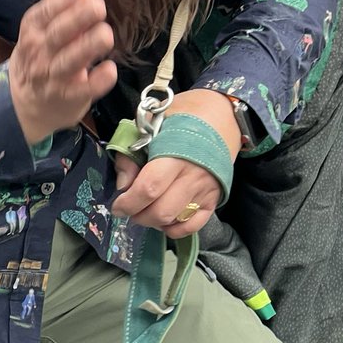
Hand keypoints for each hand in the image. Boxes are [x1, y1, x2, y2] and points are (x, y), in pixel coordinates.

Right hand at [9, 0, 115, 145]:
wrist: (30, 104)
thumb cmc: (45, 53)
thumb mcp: (46, 22)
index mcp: (34, 29)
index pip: (45, 12)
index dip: (65, 0)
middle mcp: (40, 52)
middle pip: (58, 34)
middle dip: (78, 18)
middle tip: (99, 6)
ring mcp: (54, 76)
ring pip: (70, 61)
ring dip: (88, 46)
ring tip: (105, 34)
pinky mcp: (71, 97)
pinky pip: (85, 89)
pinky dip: (98, 80)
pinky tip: (109, 69)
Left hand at [111, 89, 240, 237]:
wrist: (224, 113)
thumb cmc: (185, 116)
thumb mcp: (152, 124)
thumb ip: (131, 152)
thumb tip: (123, 184)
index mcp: (176, 154)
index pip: (149, 188)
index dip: (128, 202)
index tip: (118, 203)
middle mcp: (194, 175)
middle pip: (161, 211)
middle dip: (138, 215)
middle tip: (131, 207)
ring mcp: (207, 188)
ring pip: (174, 221)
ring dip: (153, 222)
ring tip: (147, 209)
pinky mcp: (215, 197)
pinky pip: (193, 226)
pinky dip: (175, 229)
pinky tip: (166, 218)